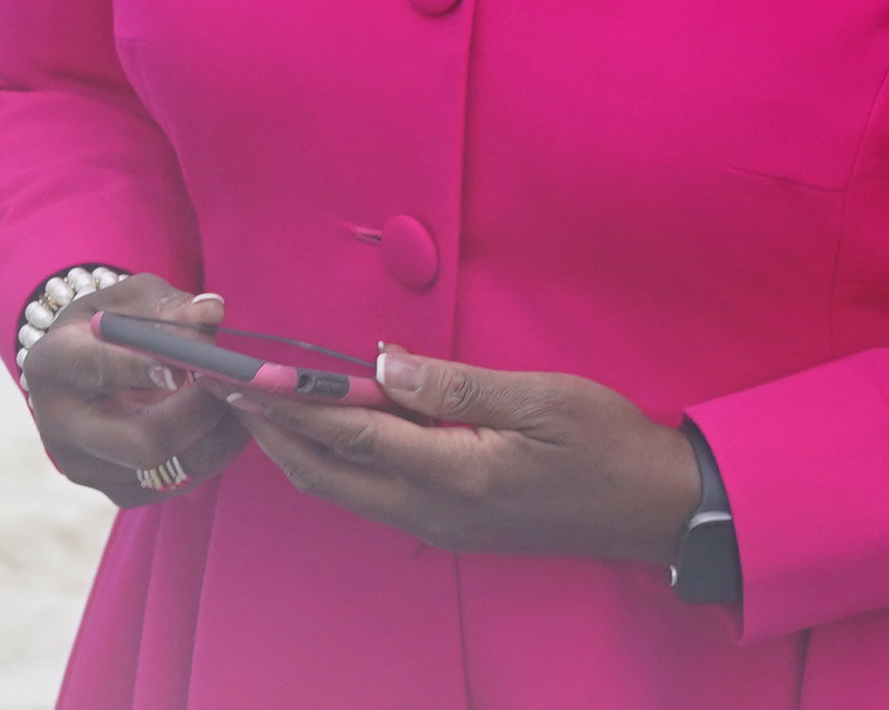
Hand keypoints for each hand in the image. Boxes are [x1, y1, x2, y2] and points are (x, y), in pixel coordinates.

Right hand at [21, 274, 249, 507]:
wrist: (79, 374)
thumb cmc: (108, 327)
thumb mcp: (128, 301)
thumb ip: (169, 306)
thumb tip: (212, 312)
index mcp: (53, 364)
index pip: (100, 370)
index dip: (148, 368)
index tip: (192, 362)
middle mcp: (61, 427)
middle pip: (142, 442)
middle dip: (200, 413)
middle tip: (232, 383)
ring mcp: (88, 468)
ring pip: (172, 468)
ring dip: (219, 433)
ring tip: (239, 397)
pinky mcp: (117, 491)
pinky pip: (181, 482)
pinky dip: (215, 451)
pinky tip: (225, 421)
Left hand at [227, 344, 698, 560]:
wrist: (658, 510)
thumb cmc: (609, 445)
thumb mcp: (540, 398)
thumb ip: (456, 385)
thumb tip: (383, 363)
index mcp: (455, 476)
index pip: (352, 435)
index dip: (292, 403)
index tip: (244, 376)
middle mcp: (434, 511)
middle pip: (329, 474)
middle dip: (274, 433)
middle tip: (230, 389)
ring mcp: (440, 524)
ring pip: (345, 488)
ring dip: (299, 448)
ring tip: (262, 403)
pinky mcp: (450, 523)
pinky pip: (371, 492)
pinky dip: (336, 459)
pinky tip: (328, 426)